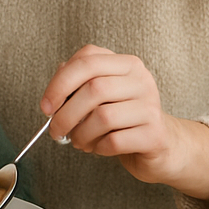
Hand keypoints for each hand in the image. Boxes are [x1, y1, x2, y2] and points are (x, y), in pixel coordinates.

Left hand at [41, 45, 208, 201]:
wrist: (163, 144)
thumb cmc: (124, 117)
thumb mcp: (102, 95)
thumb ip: (78, 85)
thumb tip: (52, 96)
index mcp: (126, 64)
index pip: (87, 61)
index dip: (59, 83)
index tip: (46, 106)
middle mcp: (142, 80)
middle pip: (93, 89)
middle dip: (66, 114)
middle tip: (56, 130)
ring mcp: (151, 107)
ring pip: (102, 117)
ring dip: (81, 134)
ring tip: (79, 141)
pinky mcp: (155, 135)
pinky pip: (114, 141)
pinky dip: (98, 147)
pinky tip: (98, 147)